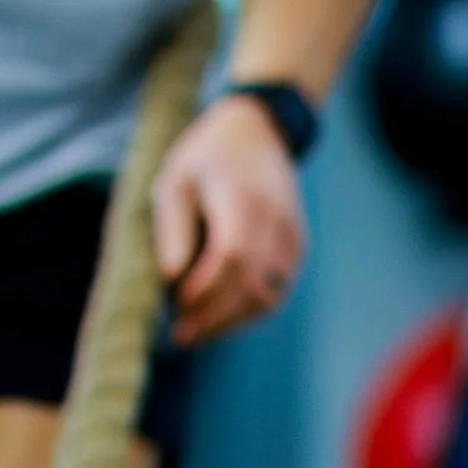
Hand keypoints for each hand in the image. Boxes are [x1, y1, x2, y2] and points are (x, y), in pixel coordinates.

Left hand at [151, 94, 309, 346]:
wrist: (258, 132)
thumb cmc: (203, 158)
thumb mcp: (174, 179)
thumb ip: (171, 227)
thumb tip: (170, 278)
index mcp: (241, 197)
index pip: (231, 254)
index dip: (204, 287)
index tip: (175, 305)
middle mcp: (274, 218)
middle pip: (250, 282)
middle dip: (212, 316)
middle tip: (178, 336)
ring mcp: (291, 235)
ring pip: (267, 295)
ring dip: (230, 322)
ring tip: (193, 334)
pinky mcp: (297, 247)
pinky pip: (277, 291)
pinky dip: (248, 313)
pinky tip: (219, 320)